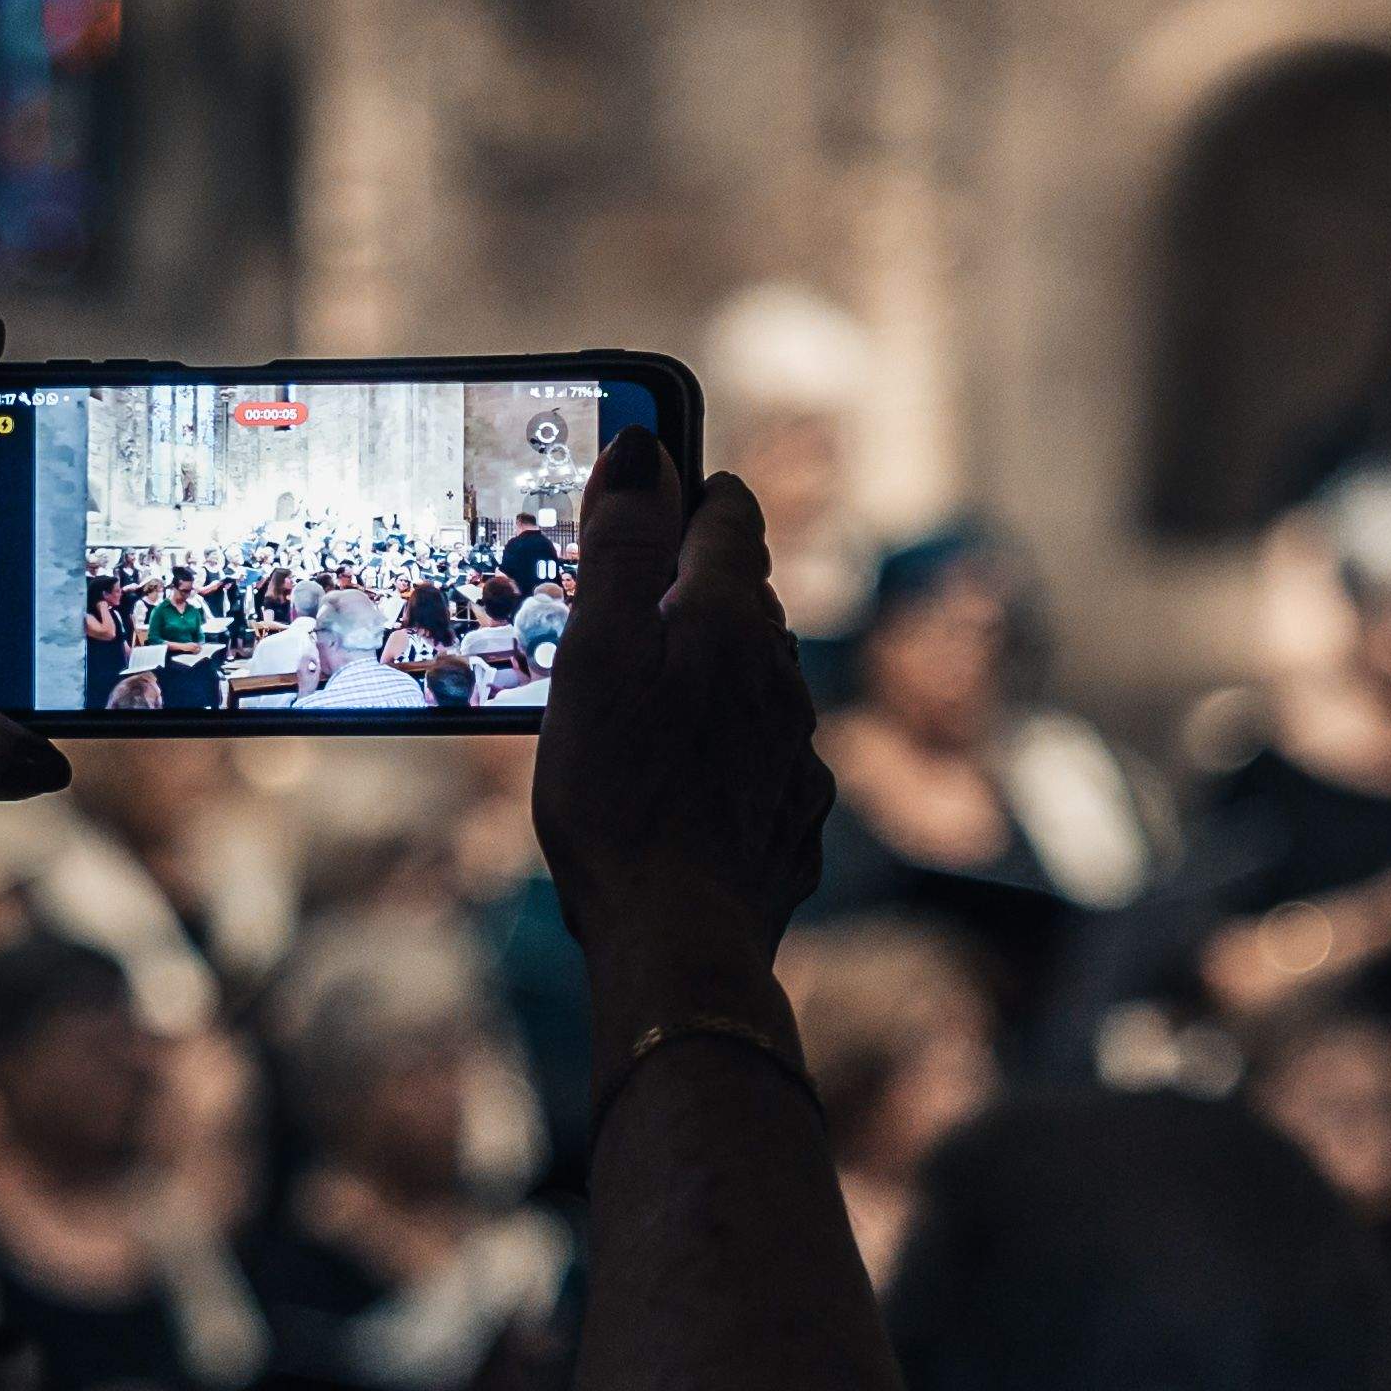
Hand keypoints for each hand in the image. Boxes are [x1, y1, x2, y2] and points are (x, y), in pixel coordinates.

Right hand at [532, 430, 828, 995]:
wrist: (678, 942)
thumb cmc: (621, 797)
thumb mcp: (596, 655)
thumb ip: (620, 547)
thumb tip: (643, 448)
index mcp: (729, 620)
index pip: (728, 516)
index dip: (689, 490)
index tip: (658, 486)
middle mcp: (780, 675)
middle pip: (743, 597)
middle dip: (694, 583)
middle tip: (633, 590)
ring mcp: (795, 749)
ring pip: (757, 677)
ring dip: (712, 668)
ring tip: (651, 689)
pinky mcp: (792, 814)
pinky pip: (764, 754)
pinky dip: (728, 746)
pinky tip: (687, 775)